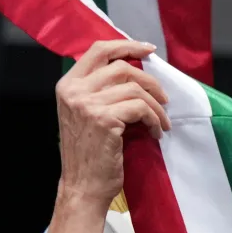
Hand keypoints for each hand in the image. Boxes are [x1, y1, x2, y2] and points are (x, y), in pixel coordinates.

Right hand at [54, 40, 170, 214]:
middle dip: (150, 80)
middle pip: (122, 66)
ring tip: (161, 122)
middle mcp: (74, 90)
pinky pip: (140, 108)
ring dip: (156, 106)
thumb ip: (100, 91)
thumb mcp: (85, 114)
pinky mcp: (104, 120)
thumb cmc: (89, 154)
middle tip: (164, 98)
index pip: (98, 50)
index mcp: (67, 85)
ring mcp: (87, 104)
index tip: (149, 50)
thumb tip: (134, 71)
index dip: (127, 45)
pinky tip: (155, 132)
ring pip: (135, 88)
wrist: (82, 187)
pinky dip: (154, 119)